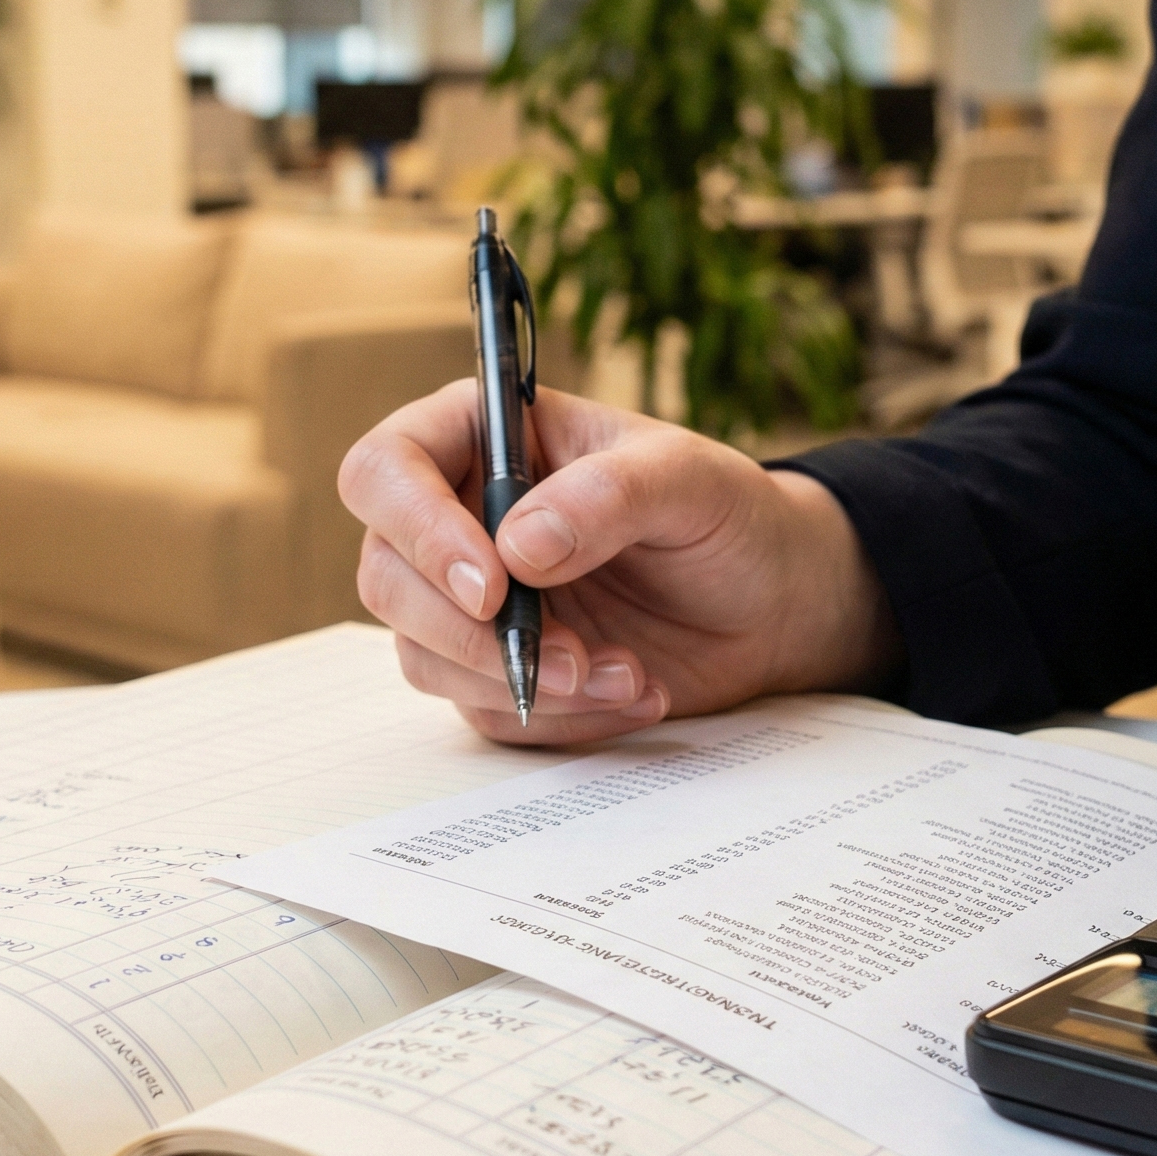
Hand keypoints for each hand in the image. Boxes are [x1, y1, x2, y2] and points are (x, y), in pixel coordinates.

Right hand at [339, 381, 901, 743]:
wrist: (771, 603)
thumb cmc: (726, 515)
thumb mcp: (688, 480)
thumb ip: (607, 497)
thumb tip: (517, 547)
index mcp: (484, 438)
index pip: (386, 469)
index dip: (416, 529)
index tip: (491, 585)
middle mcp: (460, 518)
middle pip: (387, 577)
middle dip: (472, 633)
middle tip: (568, 655)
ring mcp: (472, 601)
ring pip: (426, 656)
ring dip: (524, 684)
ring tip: (627, 676)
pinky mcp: (499, 669)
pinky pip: (483, 710)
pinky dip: (557, 717)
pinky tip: (634, 693)